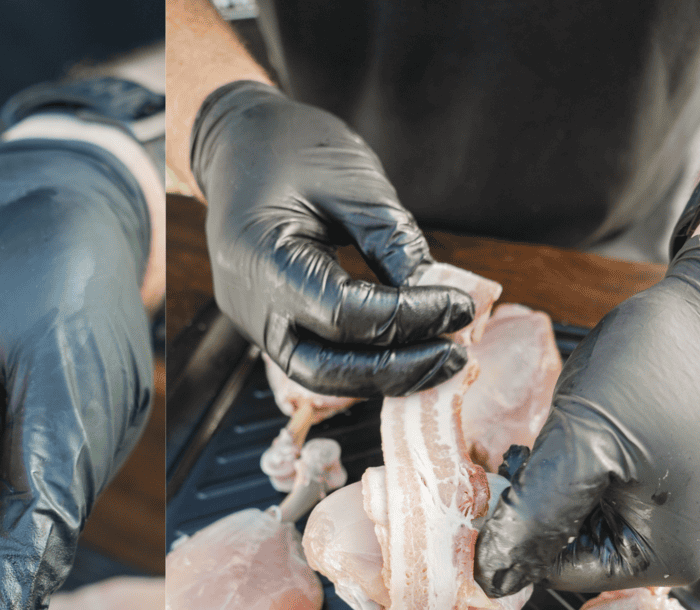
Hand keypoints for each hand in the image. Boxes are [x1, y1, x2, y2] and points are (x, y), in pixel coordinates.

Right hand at [190, 81, 475, 396]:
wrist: (238, 144)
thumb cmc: (290, 149)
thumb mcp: (354, 184)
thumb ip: (394, 244)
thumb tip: (442, 295)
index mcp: (264, 261)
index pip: (345, 314)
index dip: (409, 318)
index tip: (461, 306)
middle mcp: (250, 306)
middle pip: (326, 368)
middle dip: (396, 369)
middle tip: (455, 355)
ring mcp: (253, 322)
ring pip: (319, 375)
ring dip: (382, 376)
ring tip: (438, 359)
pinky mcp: (267, 325)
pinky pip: (315, 357)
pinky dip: (362, 362)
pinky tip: (406, 352)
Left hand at [475, 233, 699, 595]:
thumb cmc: (663, 367)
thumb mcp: (582, 441)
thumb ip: (535, 514)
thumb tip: (492, 577)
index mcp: (670, 559)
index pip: (557, 571)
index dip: (521, 525)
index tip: (513, 472)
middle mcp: (695, 552)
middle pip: (580, 548)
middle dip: (548, 501)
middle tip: (541, 445)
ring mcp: (699, 516)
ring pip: (596, 518)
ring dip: (569, 481)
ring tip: (575, 430)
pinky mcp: (695, 483)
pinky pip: (625, 492)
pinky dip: (597, 465)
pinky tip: (599, 426)